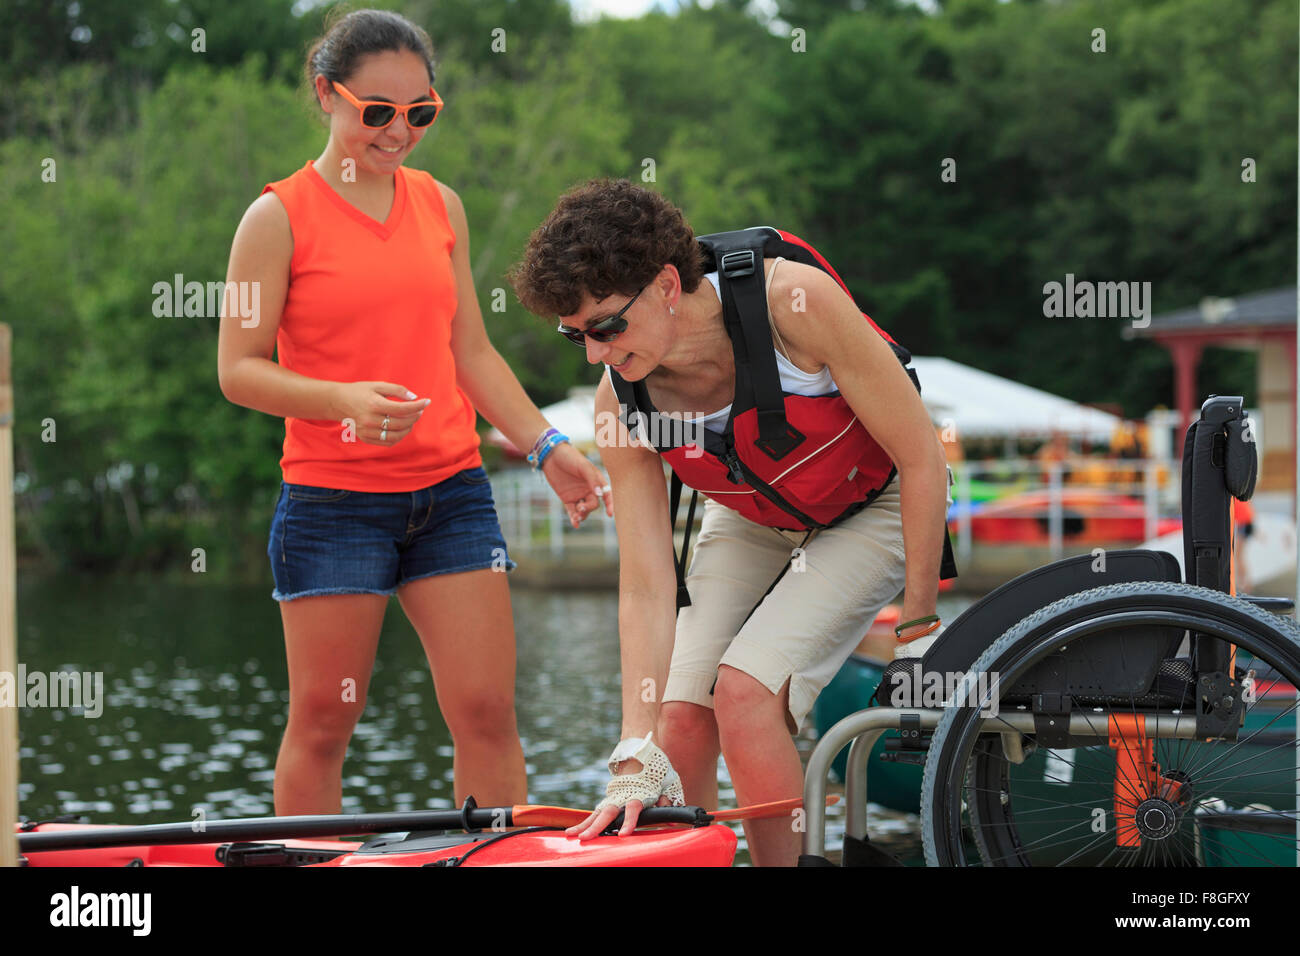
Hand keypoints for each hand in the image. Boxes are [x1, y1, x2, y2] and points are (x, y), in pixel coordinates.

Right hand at [331, 382, 429, 446]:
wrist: (337, 402)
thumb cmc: (360, 391)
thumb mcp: (377, 385)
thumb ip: (397, 390)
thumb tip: (414, 398)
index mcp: (374, 404)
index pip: (403, 409)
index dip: (418, 406)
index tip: (427, 401)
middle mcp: (371, 420)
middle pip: (401, 423)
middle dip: (414, 416)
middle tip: (419, 410)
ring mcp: (367, 431)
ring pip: (396, 435)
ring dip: (408, 428)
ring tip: (411, 420)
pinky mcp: (365, 438)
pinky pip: (387, 442)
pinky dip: (398, 437)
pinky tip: (401, 429)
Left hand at [540, 441, 613, 527]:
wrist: (551, 455)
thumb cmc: (570, 457)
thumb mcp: (583, 467)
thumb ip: (592, 480)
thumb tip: (600, 495)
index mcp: (596, 480)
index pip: (607, 494)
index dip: (610, 504)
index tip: (610, 514)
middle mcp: (589, 489)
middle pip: (594, 504)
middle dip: (588, 508)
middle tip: (580, 507)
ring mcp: (578, 494)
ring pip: (584, 510)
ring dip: (582, 515)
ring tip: (576, 517)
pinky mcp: (567, 498)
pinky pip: (572, 511)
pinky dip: (574, 518)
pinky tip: (575, 524)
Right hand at [565, 735, 685, 840]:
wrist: (639, 752)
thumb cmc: (655, 772)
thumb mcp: (666, 784)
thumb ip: (667, 802)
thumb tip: (673, 820)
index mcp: (638, 793)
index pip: (632, 810)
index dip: (628, 822)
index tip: (623, 835)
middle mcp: (622, 796)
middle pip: (608, 812)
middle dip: (596, 826)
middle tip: (586, 838)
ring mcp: (613, 797)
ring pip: (597, 812)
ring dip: (585, 825)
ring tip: (571, 835)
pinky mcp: (608, 799)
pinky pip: (596, 813)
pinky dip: (585, 822)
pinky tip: (573, 831)